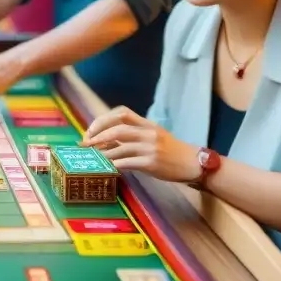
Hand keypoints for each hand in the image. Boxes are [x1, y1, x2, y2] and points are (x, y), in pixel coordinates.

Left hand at [81, 106, 200, 182]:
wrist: (194, 163)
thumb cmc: (171, 151)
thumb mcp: (153, 137)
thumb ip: (132, 136)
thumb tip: (104, 141)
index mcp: (147, 124)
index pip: (122, 112)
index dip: (103, 120)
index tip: (91, 130)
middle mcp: (148, 133)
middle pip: (117, 129)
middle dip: (97, 136)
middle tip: (85, 145)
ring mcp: (150, 147)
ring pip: (120, 147)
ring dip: (103, 154)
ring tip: (92, 159)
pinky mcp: (152, 163)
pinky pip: (127, 163)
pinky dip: (114, 165)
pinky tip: (108, 169)